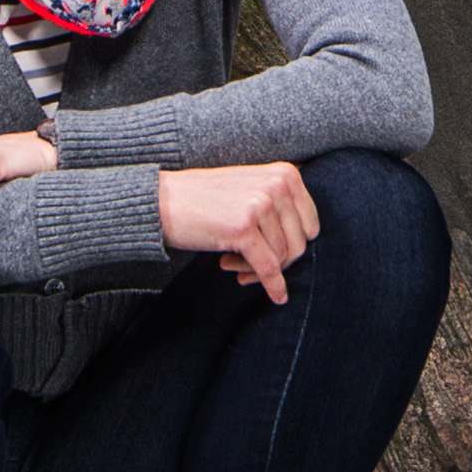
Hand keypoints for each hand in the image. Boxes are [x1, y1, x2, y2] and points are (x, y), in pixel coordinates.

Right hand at [157, 162, 318, 303]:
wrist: (161, 201)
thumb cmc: (205, 200)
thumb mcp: (252, 188)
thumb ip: (282, 204)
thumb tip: (306, 243)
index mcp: (285, 174)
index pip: (310, 224)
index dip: (292, 245)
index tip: (272, 253)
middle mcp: (277, 185)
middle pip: (299, 243)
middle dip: (279, 262)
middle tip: (249, 266)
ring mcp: (261, 205)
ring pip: (282, 258)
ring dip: (259, 269)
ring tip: (233, 264)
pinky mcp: (243, 228)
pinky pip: (268, 268)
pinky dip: (273, 286)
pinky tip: (275, 296)